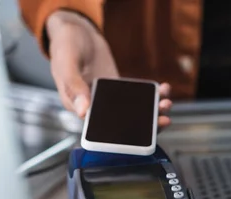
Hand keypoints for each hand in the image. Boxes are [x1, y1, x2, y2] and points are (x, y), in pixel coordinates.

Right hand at [46, 11, 171, 126]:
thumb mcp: (67, 64)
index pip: (101, 130)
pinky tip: (162, 89)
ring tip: (165, 102)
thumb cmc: (65, 45)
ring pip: (131, 111)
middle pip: (121, 124)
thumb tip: (83, 112)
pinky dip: (150, 94)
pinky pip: (135, 96)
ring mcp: (106, 98)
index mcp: (77, 107)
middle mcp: (92, 107)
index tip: (143, 133)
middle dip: (145, 125)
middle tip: (163, 118)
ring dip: (151, 110)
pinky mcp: (116, 88)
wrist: (75, 29)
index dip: (123, 136)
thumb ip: (74, 87)